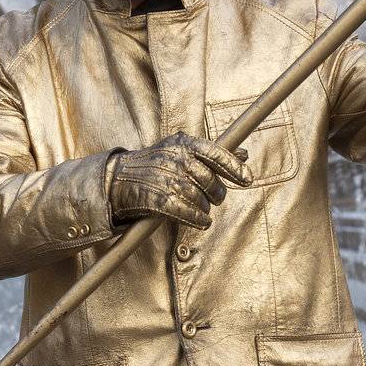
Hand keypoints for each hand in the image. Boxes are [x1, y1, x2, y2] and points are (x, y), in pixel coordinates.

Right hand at [108, 131, 251, 229]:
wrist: (118, 180)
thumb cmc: (155, 165)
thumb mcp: (181, 151)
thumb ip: (213, 153)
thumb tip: (244, 154)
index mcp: (183, 143)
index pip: (215, 153)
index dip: (234, 168)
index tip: (247, 179)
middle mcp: (176, 159)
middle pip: (210, 180)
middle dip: (217, 193)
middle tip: (215, 198)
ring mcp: (167, 180)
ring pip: (200, 199)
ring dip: (205, 208)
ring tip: (202, 210)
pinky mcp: (158, 200)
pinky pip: (187, 213)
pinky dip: (198, 219)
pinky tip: (201, 222)